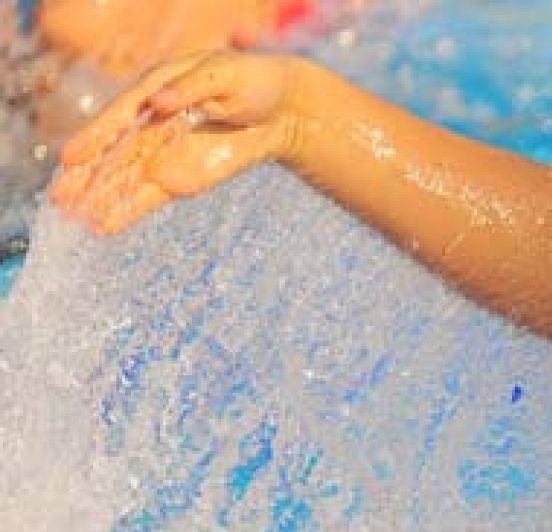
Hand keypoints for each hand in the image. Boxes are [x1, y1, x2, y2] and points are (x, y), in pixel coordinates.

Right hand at [49, 51, 303, 233]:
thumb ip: (192, 88)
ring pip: (123, 180)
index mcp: (154, 91)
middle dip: (86, 176)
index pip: (119, 118)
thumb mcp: (225, 75)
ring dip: (99, 199)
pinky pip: (148, 197)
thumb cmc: (251, 81)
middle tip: (60, 199)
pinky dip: (127, 211)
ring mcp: (163, 154)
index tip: (71, 158)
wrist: (281, 109)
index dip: (95, 137)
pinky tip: (103, 226)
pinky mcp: (181, 179)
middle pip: (113, 154)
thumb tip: (158, 102)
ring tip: (73, 219)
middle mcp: (150, 125)